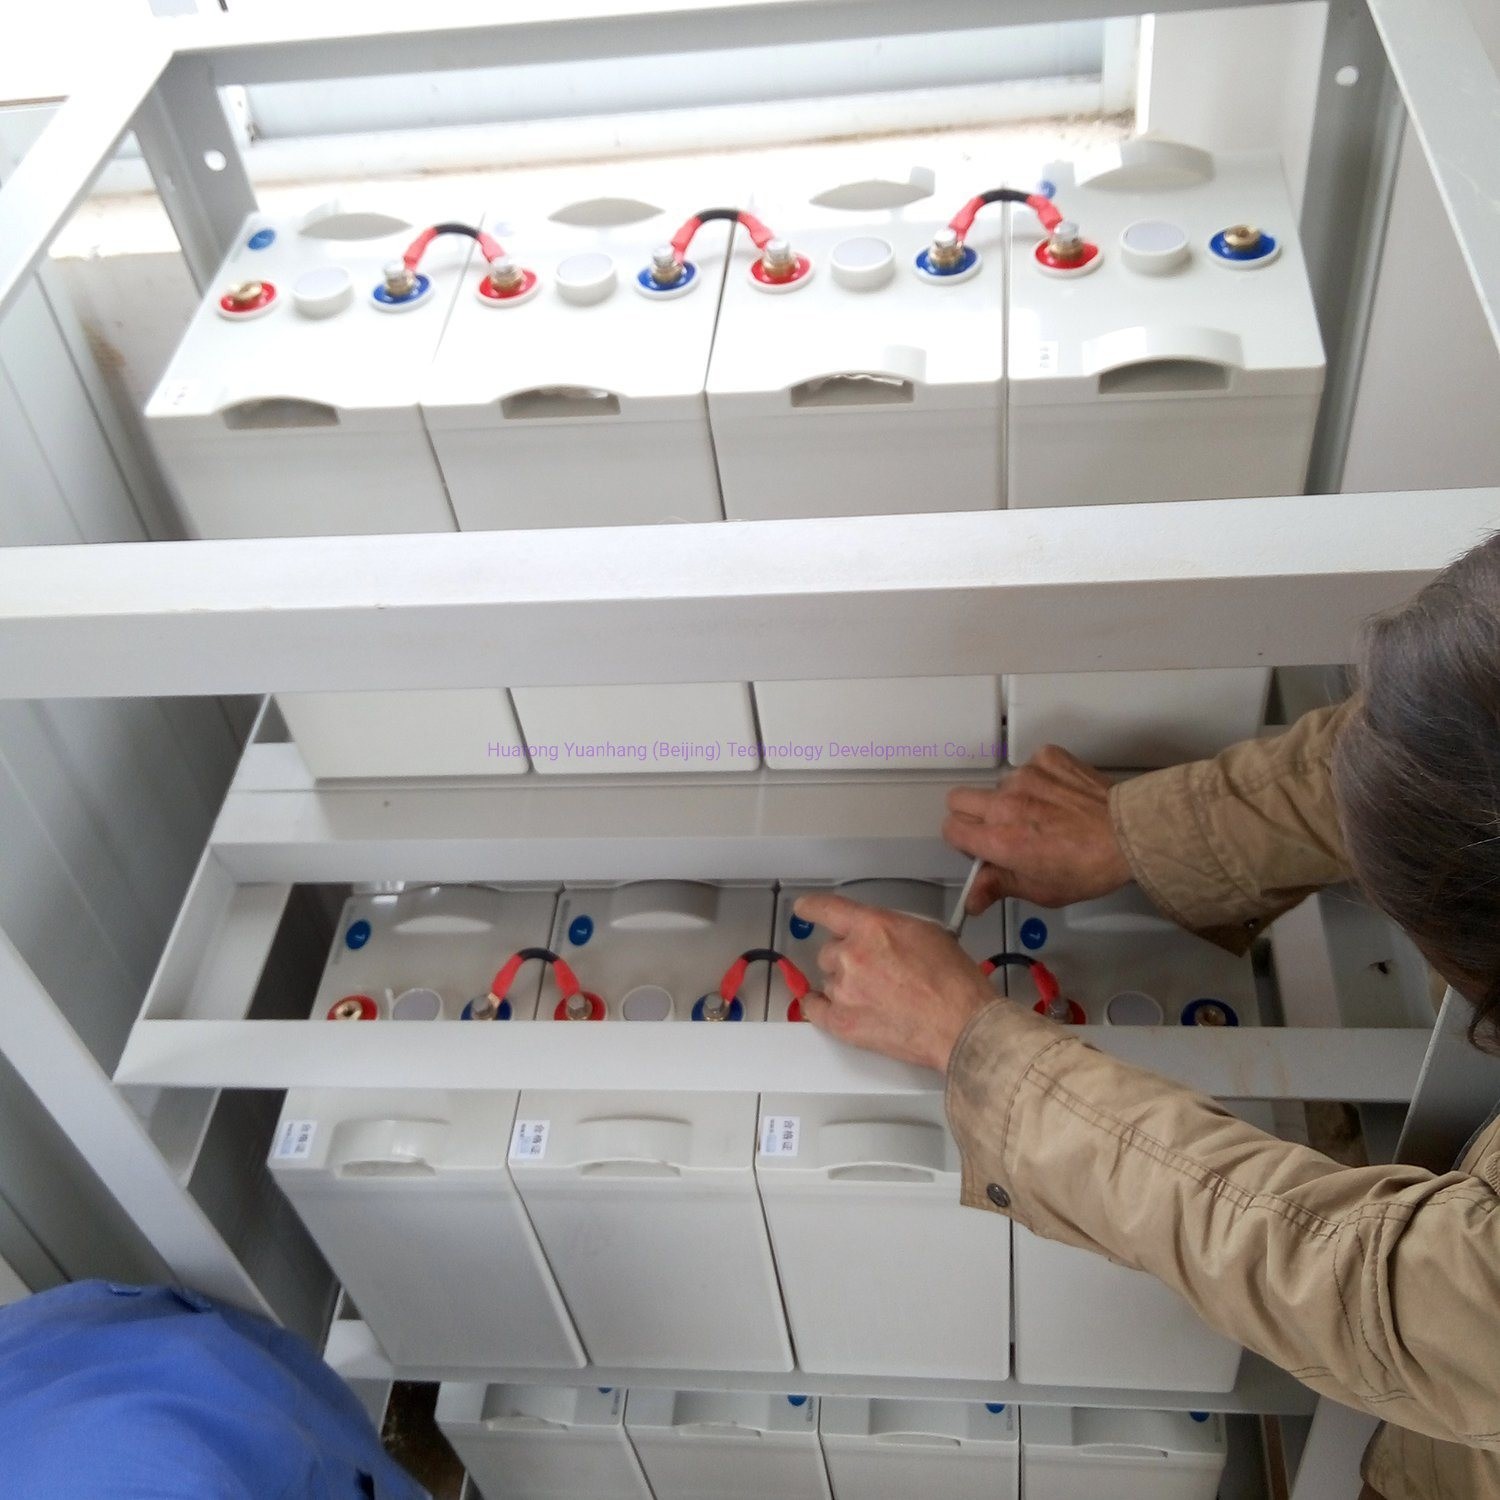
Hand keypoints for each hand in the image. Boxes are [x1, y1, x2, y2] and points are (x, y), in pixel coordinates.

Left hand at [792, 893, 997, 1072]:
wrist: (962, 1025)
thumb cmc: (954, 982)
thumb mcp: (927, 932)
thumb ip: (890, 928)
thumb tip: (875, 934)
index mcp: (872, 927)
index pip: (826, 909)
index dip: (812, 907)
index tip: (804, 908)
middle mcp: (852, 955)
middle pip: (830, 951)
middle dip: (848, 958)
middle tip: (876, 972)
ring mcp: (844, 990)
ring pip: (829, 980)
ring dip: (846, 985)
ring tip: (880, 997)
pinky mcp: (842, 1022)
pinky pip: (814, 1008)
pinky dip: (821, 1006)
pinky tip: (835, 1005)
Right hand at [944, 744, 1130, 914]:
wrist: (1132, 834)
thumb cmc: (1090, 867)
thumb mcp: (1041, 890)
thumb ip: (998, 887)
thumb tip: (971, 900)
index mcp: (999, 839)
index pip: (951, 828)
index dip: (965, 840)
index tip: (983, 847)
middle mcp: (1005, 803)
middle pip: (959, 799)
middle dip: (972, 814)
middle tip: (1002, 829)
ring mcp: (1026, 775)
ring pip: (998, 785)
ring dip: (1011, 799)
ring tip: (1044, 815)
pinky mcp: (1047, 758)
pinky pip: (1028, 766)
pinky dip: (1039, 781)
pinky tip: (1060, 798)